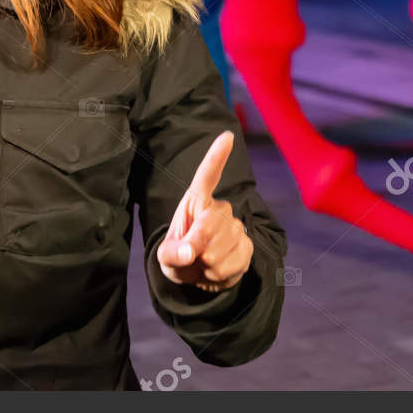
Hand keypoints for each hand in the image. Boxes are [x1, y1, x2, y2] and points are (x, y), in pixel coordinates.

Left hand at [156, 131, 253, 292]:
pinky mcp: (247, 243)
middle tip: (192, 258)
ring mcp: (235, 225)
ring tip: (203, 264)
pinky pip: (237, 260)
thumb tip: (190, 252)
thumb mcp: (165, 257)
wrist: (197, 276)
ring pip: (223, 246)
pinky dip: (222, 274)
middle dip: (198, 249)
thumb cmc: (178, 256)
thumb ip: (173, 254)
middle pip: (210, 225)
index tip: (227, 136)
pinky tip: (217, 271)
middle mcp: (218, 209)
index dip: (216, 156)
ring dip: (209, 264)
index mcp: (196, 201)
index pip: (207, 176)